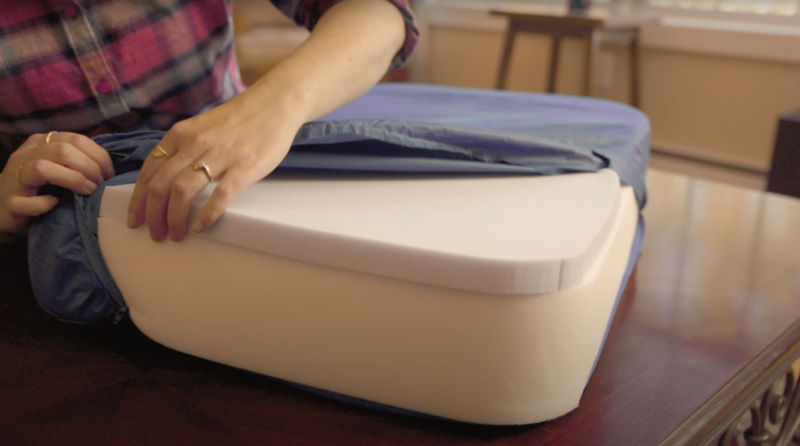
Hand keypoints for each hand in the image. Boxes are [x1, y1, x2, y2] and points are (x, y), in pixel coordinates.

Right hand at [0, 132, 114, 234]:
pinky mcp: (9, 202)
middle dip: (89, 168)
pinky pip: (28, 202)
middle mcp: (26, 154)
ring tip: (86, 192)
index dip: (99, 156)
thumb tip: (110, 165)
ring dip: (72, 181)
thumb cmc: (39, 188)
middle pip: (63, 151)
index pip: (76, 139)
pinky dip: (45, 204)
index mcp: (41, 142)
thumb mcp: (59, 166)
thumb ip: (77, 160)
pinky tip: (55, 204)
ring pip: (43, 168)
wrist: (2, 207)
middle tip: (99, 185)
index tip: (109, 173)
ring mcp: (15, 177)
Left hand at [126, 94, 303, 241]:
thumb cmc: (239, 120)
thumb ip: (183, 149)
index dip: (138, 199)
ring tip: (175, 235)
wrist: (274, 104)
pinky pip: (219, 195)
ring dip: (174, 218)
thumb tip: (166, 180)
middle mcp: (194, 144)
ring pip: (182, 192)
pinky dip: (206, 215)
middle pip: (160, 185)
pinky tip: (200, 227)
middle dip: (153, 215)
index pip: (149, 171)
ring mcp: (219, 155)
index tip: (136, 219)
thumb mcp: (201, 128)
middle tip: (156, 234)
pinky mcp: (244, 166)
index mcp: (180, 134)